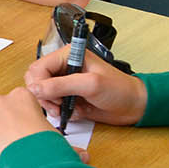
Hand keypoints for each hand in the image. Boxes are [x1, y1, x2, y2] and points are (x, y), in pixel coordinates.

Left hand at [0, 87, 60, 167]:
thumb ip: (34, 120)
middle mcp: (0, 102)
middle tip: (9, 133)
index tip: (19, 121)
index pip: (14, 98)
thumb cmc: (44, 142)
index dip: (16, 112)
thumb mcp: (47, 124)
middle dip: (0, 118)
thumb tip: (35, 129)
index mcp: (20, 96)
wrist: (32, 158)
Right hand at [25, 46, 146, 125]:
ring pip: (42, 94)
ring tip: (67, 110)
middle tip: (59, 105)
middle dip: (45, 96)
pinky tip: (75, 112)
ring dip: (52, 106)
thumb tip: (35, 88)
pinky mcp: (67, 96)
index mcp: (68, 55)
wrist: (133, 106)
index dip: (40, 84)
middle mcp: (63, 67)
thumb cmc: (119, 90)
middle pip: (36, 80)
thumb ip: (62, 85)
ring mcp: (65, 82)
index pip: (38, 67)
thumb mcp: (91, 85)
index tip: (52, 97)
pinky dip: (60, 111)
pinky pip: (52, 105)